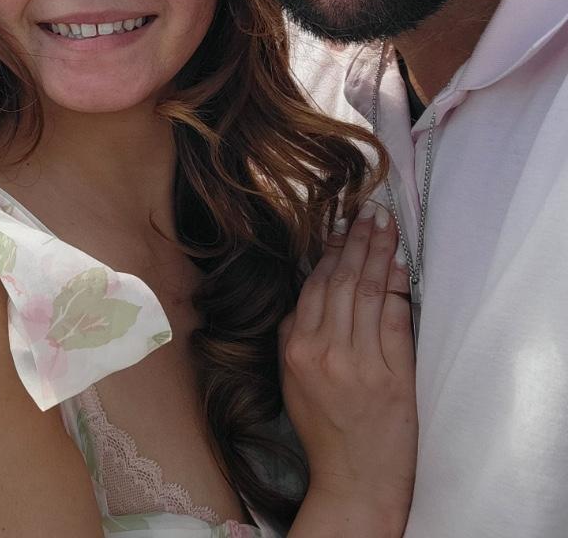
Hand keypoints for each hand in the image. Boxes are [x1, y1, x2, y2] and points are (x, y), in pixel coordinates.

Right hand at [280, 202, 416, 527]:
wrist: (354, 480)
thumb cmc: (322, 429)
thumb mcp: (291, 379)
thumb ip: (293, 333)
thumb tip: (309, 289)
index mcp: (295, 349)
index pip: (315, 286)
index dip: (331, 251)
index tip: (343, 225)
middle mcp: (324, 351)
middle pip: (341, 283)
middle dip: (358, 243)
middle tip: (371, 213)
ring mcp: (358, 364)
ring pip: (366, 294)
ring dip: (378, 256)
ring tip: (386, 228)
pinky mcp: (391, 378)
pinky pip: (391, 322)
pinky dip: (395, 290)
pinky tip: (399, 267)